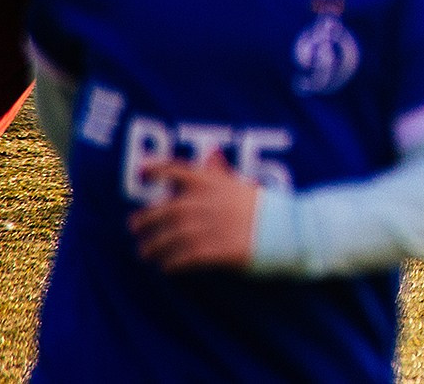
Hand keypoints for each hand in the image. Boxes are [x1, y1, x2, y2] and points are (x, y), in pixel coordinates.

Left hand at [128, 152, 259, 270]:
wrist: (289, 229)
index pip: (178, 170)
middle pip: (164, 210)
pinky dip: (171, 264)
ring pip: (169, 238)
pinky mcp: (214, 251)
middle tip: (134, 227)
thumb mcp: (242, 186)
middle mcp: (206, 203)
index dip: (157, 169)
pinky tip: (166, 267)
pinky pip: (183, 258)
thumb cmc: (265, 208)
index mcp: (214, 183)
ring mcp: (208, 227)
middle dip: (146, 220)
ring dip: (154, 246)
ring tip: (145, 252)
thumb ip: (221, 174)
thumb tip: (209, 156)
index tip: (142, 170)